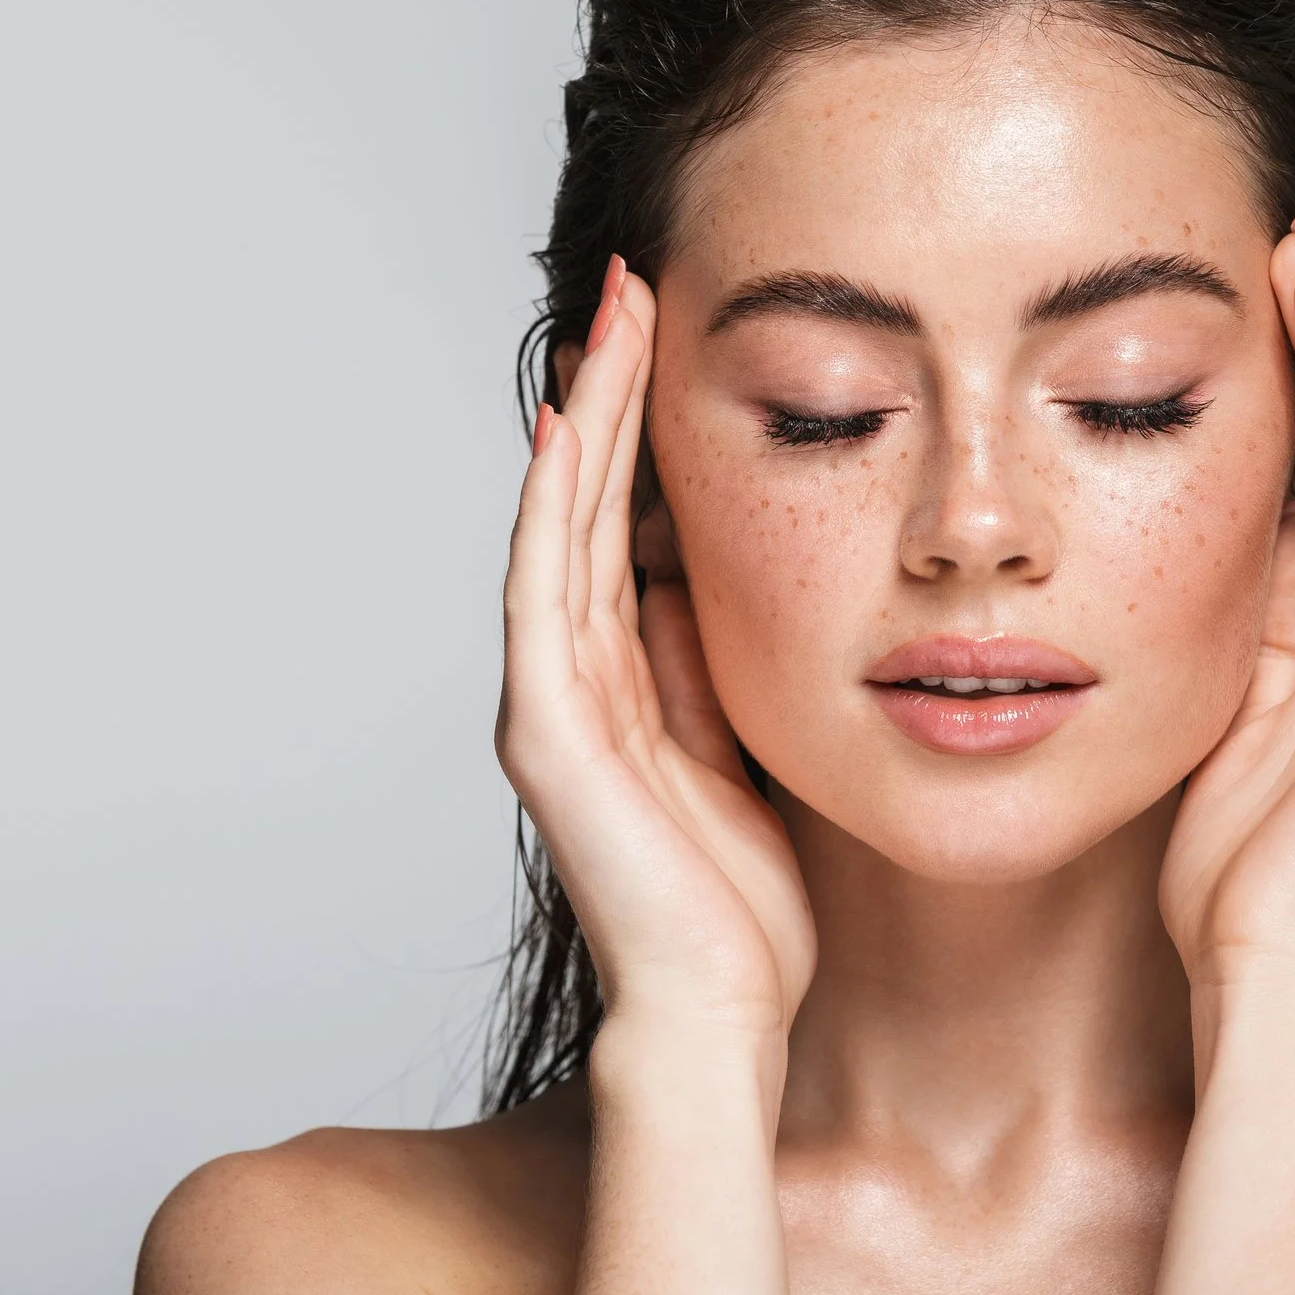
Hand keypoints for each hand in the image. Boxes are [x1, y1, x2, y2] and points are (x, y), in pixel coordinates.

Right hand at [497, 257, 815, 1044]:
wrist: (723, 1009)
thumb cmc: (746, 903)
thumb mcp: (745, 745)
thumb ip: (712, 665)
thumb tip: (706, 574)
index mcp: (622, 682)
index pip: (624, 524)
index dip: (641, 427)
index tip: (670, 331)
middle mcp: (572, 678)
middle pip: (585, 503)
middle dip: (610, 392)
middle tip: (633, 285)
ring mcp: (551, 701)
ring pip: (562, 525)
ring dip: (588, 418)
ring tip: (614, 318)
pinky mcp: (548, 732)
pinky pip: (550, 592)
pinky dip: (558, 506)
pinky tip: (577, 427)